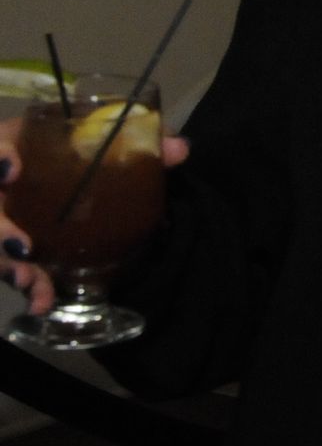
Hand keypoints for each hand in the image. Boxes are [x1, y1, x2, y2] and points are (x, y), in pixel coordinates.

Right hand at [0, 115, 188, 314]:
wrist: (82, 176)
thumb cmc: (84, 151)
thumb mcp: (107, 144)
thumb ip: (143, 145)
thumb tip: (180, 148)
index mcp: (20, 145)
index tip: (12, 169)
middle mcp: (3, 185)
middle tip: (23, 246)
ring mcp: (6, 220)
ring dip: (9, 266)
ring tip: (31, 280)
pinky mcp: (16, 250)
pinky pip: (16, 269)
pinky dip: (30, 287)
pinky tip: (43, 302)